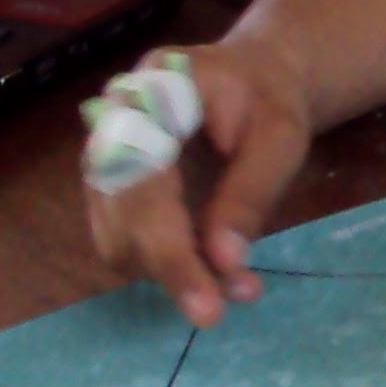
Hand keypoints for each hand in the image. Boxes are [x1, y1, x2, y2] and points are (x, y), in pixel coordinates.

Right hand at [84, 37, 313, 327]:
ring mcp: (104, 158)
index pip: (142, 184)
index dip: (170, 251)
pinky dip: (170, 265)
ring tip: (237, 282)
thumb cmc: (269, 99)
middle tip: (230, 302)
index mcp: (150, 91)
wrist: (252, 78)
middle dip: (174, 271)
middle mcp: (109, 124)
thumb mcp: (281, 136)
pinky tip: (217, 268)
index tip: (207, 308)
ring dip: (173, 273)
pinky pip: (127, 242)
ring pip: (118, 241)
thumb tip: (224, 262)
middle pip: (120, 219)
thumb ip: (252, 192)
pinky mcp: (111, 189)